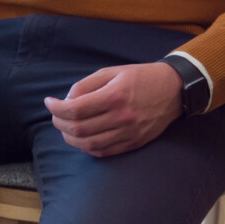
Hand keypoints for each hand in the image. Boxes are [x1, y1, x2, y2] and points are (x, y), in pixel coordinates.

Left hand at [46, 62, 180, 156]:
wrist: (175, 89)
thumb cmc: (141, 77)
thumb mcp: (112, 72)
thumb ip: (86, 85)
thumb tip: (65, 100)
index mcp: (115, 96)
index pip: (75, 109)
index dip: (56, 108)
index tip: (49, 102)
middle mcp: (122, 117)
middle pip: (78, 129)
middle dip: (59, 123)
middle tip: (56, 115)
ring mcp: (129, 133)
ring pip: (88, 144)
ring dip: (70, 138)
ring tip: (65, 126)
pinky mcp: (134, 143)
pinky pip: (103, 151)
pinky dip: (86, 147)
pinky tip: (81, 137)